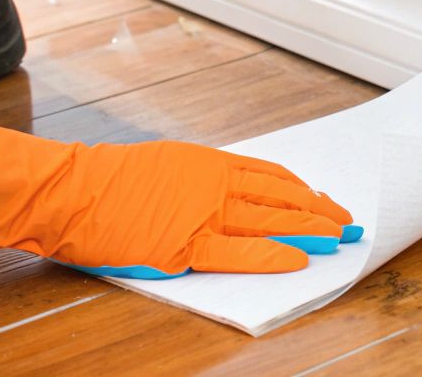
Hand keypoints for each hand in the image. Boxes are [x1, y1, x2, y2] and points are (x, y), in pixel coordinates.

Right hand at [0, 112, 356, 277]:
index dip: (305, 191)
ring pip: (272, 220)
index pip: (273, 176)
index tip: (327, 202)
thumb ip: (200, 179)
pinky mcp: (187, 245)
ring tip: (341, 240)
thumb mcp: (165, 166)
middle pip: (283, 196)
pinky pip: (242, 250)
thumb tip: (231, 193)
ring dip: (312, 230)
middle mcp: (216, 183)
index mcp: (211, 162)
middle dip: (322, 211)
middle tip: (351, 222)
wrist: (70, 191)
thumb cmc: (107, 181)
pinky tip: (300, 260)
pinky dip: (274, 254)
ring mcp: (204, 213)